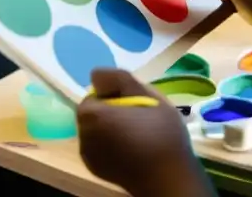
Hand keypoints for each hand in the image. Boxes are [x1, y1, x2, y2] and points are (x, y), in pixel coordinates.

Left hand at [77, 69, 211, 196]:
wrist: (167, 177)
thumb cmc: (161, 133)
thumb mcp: (149, 97)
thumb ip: (120, 80)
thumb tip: (95, 73)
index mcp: (94, 117)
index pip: (94, 94)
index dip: (114, 93)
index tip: (135, 100)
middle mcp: (84, 136)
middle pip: (93, 112)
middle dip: (111, 109)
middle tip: (139, 113)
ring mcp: (88, 156)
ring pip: (96, 129)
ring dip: (111, 125)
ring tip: (138, 130)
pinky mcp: (96, 169)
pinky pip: (99, 146)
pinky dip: (111, 142)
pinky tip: (133, 146)